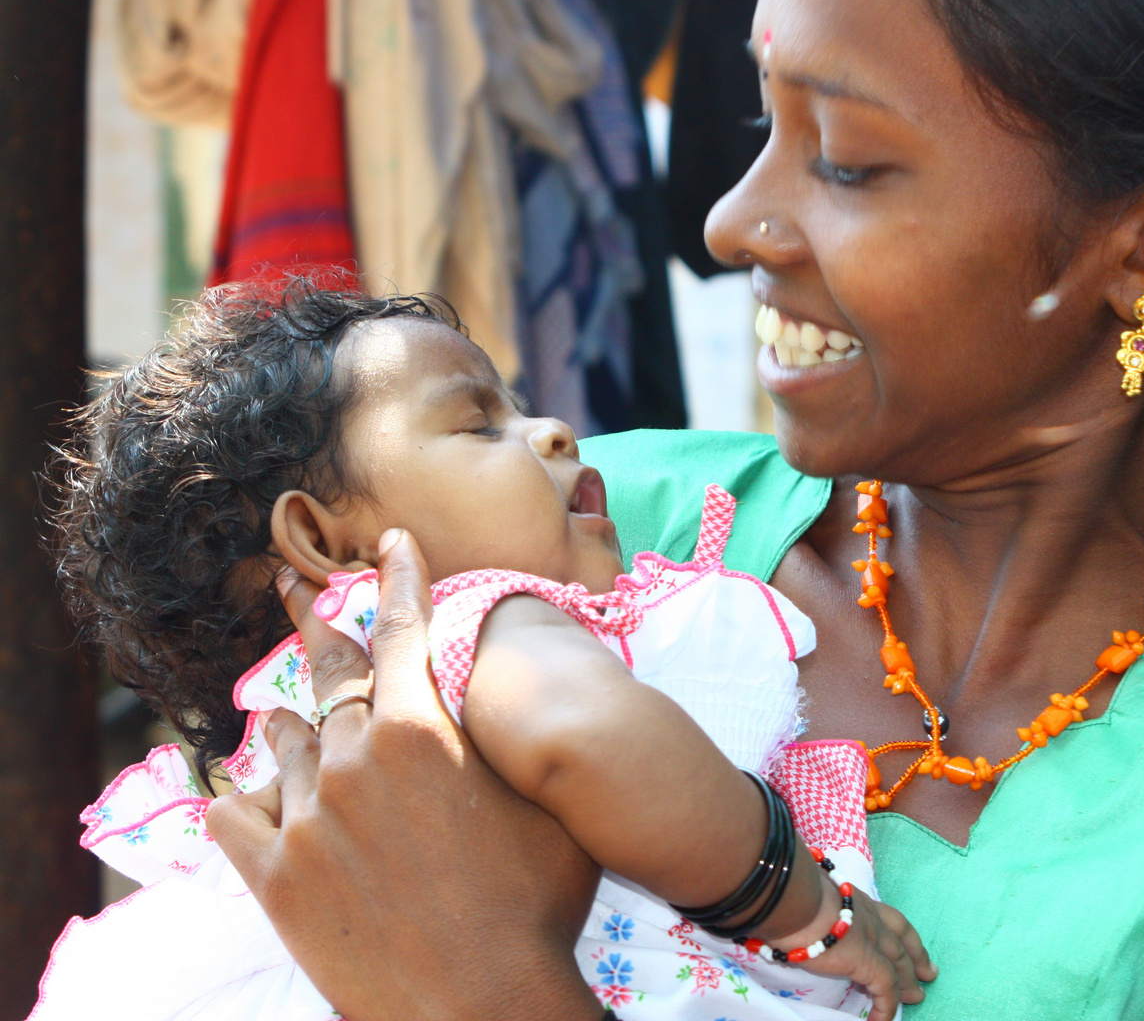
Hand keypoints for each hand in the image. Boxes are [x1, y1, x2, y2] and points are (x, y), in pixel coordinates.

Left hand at [206, 530, 603, 1020]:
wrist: (482, 1002)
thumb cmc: (534, 904)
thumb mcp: (540, 803)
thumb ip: (505, 743)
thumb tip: (498, 704)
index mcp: (422, 729)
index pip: (404, 628)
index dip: (397, 578)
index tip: (388, 543)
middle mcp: (355, 757)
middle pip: (329, 675)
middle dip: (316, 625)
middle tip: (290, 589)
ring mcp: (308, 816)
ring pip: (280, 741)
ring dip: (290, 727)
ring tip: (285, 718)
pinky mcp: (274, 877)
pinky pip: (230, 813)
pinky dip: (235, 795)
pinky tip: (234, 790)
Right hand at [767, 873, 935, 1020]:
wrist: (795, 896)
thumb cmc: (793, 890)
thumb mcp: (810, 891)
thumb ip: (813, 904)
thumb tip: (801, 915)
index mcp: (856, 899)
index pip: (888, 918)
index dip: (902, 934)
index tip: (910, 944)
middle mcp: (870, 917)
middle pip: (901, 941)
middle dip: (916, 958)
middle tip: (928, 973)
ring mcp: (872, 938)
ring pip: (899, 964)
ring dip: (908, 983)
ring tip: (915, 998)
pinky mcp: (868, 962)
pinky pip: (886, 990)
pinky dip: (887, 1007)